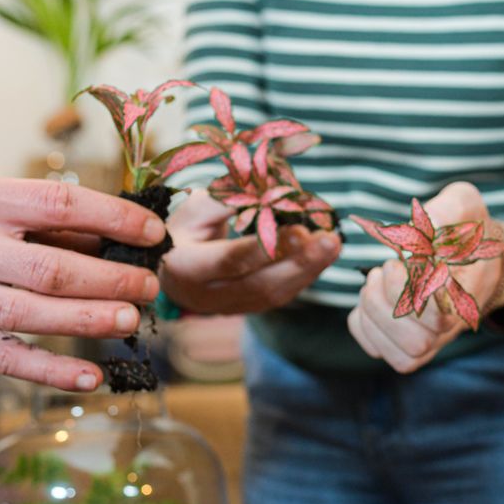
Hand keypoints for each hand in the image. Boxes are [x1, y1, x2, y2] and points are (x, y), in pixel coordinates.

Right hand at [0, 173, 165, 389]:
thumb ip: (47, 218)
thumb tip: (120, 240)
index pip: (59, 204)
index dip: (114, 219)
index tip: (152, 234)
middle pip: (49, 269)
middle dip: (110, 280)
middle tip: (149, 285)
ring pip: (30, 316)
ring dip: (89, 320)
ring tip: (131, 320)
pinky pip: (6, 360)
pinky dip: (52, 373)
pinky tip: (92, 377)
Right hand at [160, 189, 340, 313]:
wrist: (169, 267)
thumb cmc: (184, 229)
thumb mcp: (196, 207)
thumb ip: (229, 202)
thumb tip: (271, 194)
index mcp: (186, 267)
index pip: (230, 261)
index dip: (265, 248)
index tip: (298, 229)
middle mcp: (207, 295)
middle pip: (260, 284)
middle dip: (299, 262)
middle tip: (329, 240)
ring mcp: (229, 307)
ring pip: (275, 294)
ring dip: (309, 269)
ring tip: (333, 244)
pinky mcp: (248, 309)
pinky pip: (280, 295)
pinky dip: (305, 275)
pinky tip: (324, 255)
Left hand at [347, 182, 503, 373]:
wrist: (479, 258)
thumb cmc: (467, 229)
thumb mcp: (463, 205)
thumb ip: (446, 209)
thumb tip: (424, 225)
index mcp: (466, 294)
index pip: (441, 317)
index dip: (412, 293)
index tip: (401, 261)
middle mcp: (452, 326)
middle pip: (417, 342)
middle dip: (386, 302)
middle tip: (383, 268)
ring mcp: (432, 339)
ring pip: (401, 353)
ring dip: (374, 315)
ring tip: (373, 281)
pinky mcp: (409, 343)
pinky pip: (380, 351)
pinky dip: (364, 327)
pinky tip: (368, 301)